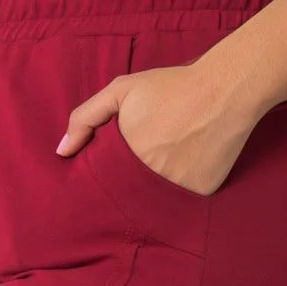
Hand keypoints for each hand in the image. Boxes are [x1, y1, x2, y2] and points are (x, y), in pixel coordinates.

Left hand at [56, 62, 256, 196]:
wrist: (224, 90)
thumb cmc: (170, 87)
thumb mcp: (121, 91)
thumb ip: (86, 118)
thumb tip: (62, 151)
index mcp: (125, 158)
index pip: (106, 182)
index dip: (110, 174)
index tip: (120, 163)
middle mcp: (148, 178)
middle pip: (131, 192)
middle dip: (134, 180)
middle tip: (153, 153)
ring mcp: (175, 189)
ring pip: (157, 199)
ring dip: (159, 185)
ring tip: (174, 155)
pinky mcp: (200, 193)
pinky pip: (186, 198)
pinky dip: (186, 186)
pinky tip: (193, 162)